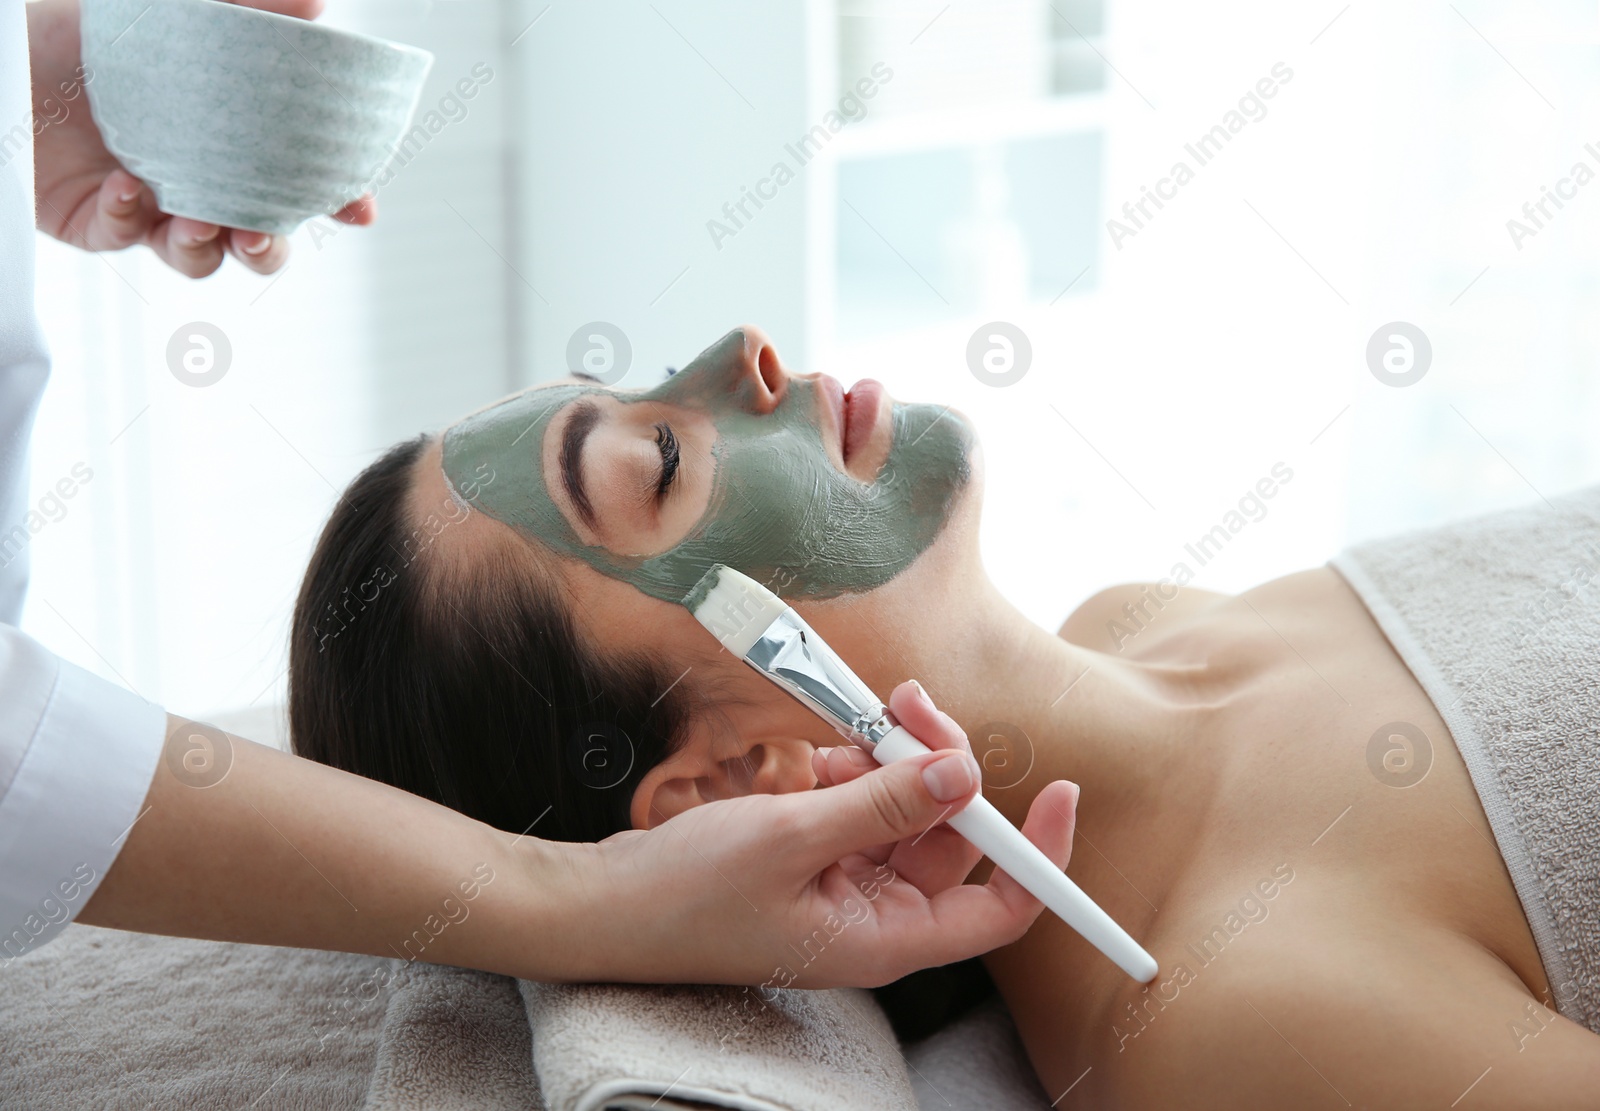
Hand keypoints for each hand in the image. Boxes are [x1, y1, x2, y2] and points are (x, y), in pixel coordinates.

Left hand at [26, 0, 374, 277]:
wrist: (7, 49)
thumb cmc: (88, 32)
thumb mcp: (174, 12)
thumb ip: (244, 9)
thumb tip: (315, 5)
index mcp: (226, 141)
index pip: (295, 180)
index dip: (335, 199)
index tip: (357, 207)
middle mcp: (194, 178)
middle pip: (255, 236)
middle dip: (268, 247)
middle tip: (260, 233)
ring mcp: (148, 204)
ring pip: (197, 254)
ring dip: (205, 250)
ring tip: (197, 225)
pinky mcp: (94, 220)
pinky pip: (120, 237)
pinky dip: (126, 219)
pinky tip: (124, 189)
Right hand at [581, 680, 1078, 987]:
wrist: (604, 903)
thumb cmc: (687, 895)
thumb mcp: (790, 839)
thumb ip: (883, 804)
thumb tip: (965, 773)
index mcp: (884, 937)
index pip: (1000, 910)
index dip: (1039, 855)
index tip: (1059, 790)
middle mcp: (874, 913)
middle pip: (950, 837)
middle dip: (941, 767)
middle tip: (912, 704)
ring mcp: (842, 882)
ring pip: (904, 809)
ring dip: (888, 760)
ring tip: (852, 728)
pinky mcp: (813, 854)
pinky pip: (860, 803)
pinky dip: (848, 770)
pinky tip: (818, 756)